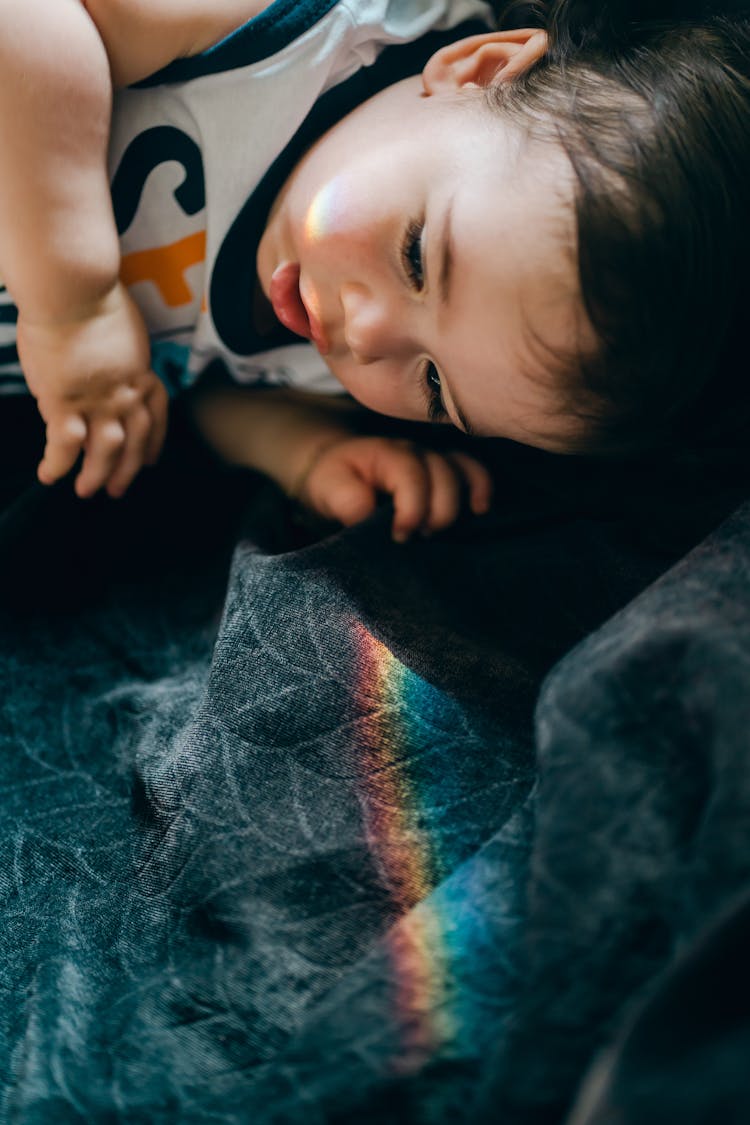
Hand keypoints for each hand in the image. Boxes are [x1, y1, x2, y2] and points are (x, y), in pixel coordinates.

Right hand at [18, 281, 167, 497]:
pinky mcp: (66, 402)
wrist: (72, 288)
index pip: (156, 415)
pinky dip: (58, 464)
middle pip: (135, 441)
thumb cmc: (89, 296)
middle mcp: (125, 392)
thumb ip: (116, 356)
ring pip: (107, 450)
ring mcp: (98, 400)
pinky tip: (49, 475)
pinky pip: (65, 444)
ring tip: (86, 491)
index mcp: (140, 372)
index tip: (152, 459)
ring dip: (97, 474)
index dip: (155, 441)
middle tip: (116, 490)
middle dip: (128, 470)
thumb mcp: (119, 331)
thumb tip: (101, 369)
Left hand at [298, 435, 492, 541]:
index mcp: (387, 453)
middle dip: (434, 513)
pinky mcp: (445, 470)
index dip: (412, 510)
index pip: (412, 475)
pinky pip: (473, 470)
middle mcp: (416, 451)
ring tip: (436, 532)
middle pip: (443, 475)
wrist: (341, 472)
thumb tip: (366, 513)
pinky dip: (481, 487)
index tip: (400, 536)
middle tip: (413, 539)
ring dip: (456, 506)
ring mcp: (433, 458)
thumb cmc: (335, 482)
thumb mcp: (326, 488)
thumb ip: (344, 498)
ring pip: (462, 472)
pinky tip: (479, 510)